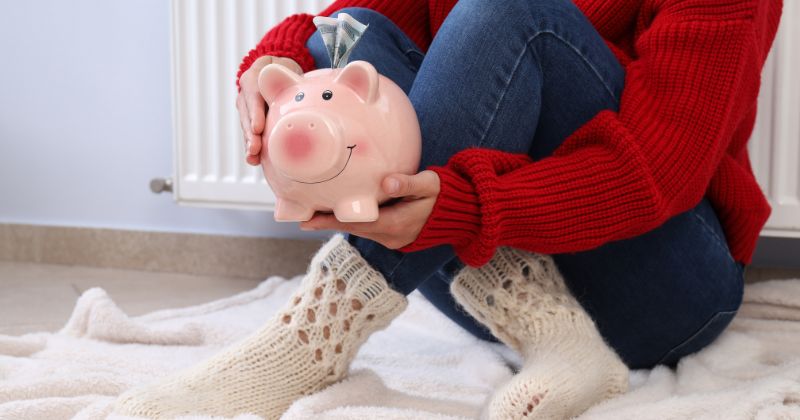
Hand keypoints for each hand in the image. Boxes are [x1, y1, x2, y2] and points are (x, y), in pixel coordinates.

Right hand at [236, 56, 302, 165]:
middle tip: (255, 148)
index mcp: (253, 79)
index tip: (258, 128)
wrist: (274, 71)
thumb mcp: (285, 68)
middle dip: (250, 134)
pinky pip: (249, 134)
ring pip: (246, 127)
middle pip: (247, 116)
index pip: (253, 96)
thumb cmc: (284, 71)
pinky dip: (251, 147)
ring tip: (253, 157)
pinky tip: (254, 160)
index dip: (255, 113)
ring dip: (249, 143)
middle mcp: (245, 94)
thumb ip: (290, 75)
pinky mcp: (248, 120)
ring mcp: (245, 108)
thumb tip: (311, 80)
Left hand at [300, 171, 440, 249]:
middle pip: (352, 229)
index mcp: (397, 224)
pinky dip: (351, 222)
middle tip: (299, 216)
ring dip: (337, 223)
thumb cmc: (444, 196)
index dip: (331, 221)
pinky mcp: (393, 237)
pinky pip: (367, 230)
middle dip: (326, 223)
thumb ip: (410, 184)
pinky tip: (338, 213)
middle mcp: (391, 237)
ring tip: (312, 214)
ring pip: (359, 231)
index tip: (307, 220)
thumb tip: (387, 182)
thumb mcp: (431, 185)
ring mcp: (392, 240)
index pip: (356, 223)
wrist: (460, 216)